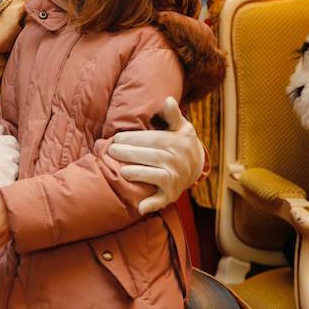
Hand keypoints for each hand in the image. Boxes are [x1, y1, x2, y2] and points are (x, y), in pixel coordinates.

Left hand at [108, 97, 204, 214]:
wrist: (196, 166)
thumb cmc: (181, 142)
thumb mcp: (181, 126)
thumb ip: (173, 114)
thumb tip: (167, 100)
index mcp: (176, 144)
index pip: (152, 140)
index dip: (133, 139)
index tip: (117, 137)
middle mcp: (176, 161)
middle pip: (149, 156)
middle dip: (129, 153)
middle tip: (111, 150)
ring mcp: (174, 179)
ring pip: (153, 175)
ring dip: (136, 173)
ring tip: (120, 169)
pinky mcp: (170, 194)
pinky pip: (160, 200)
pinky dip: (151, 204)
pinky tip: (139, 207)